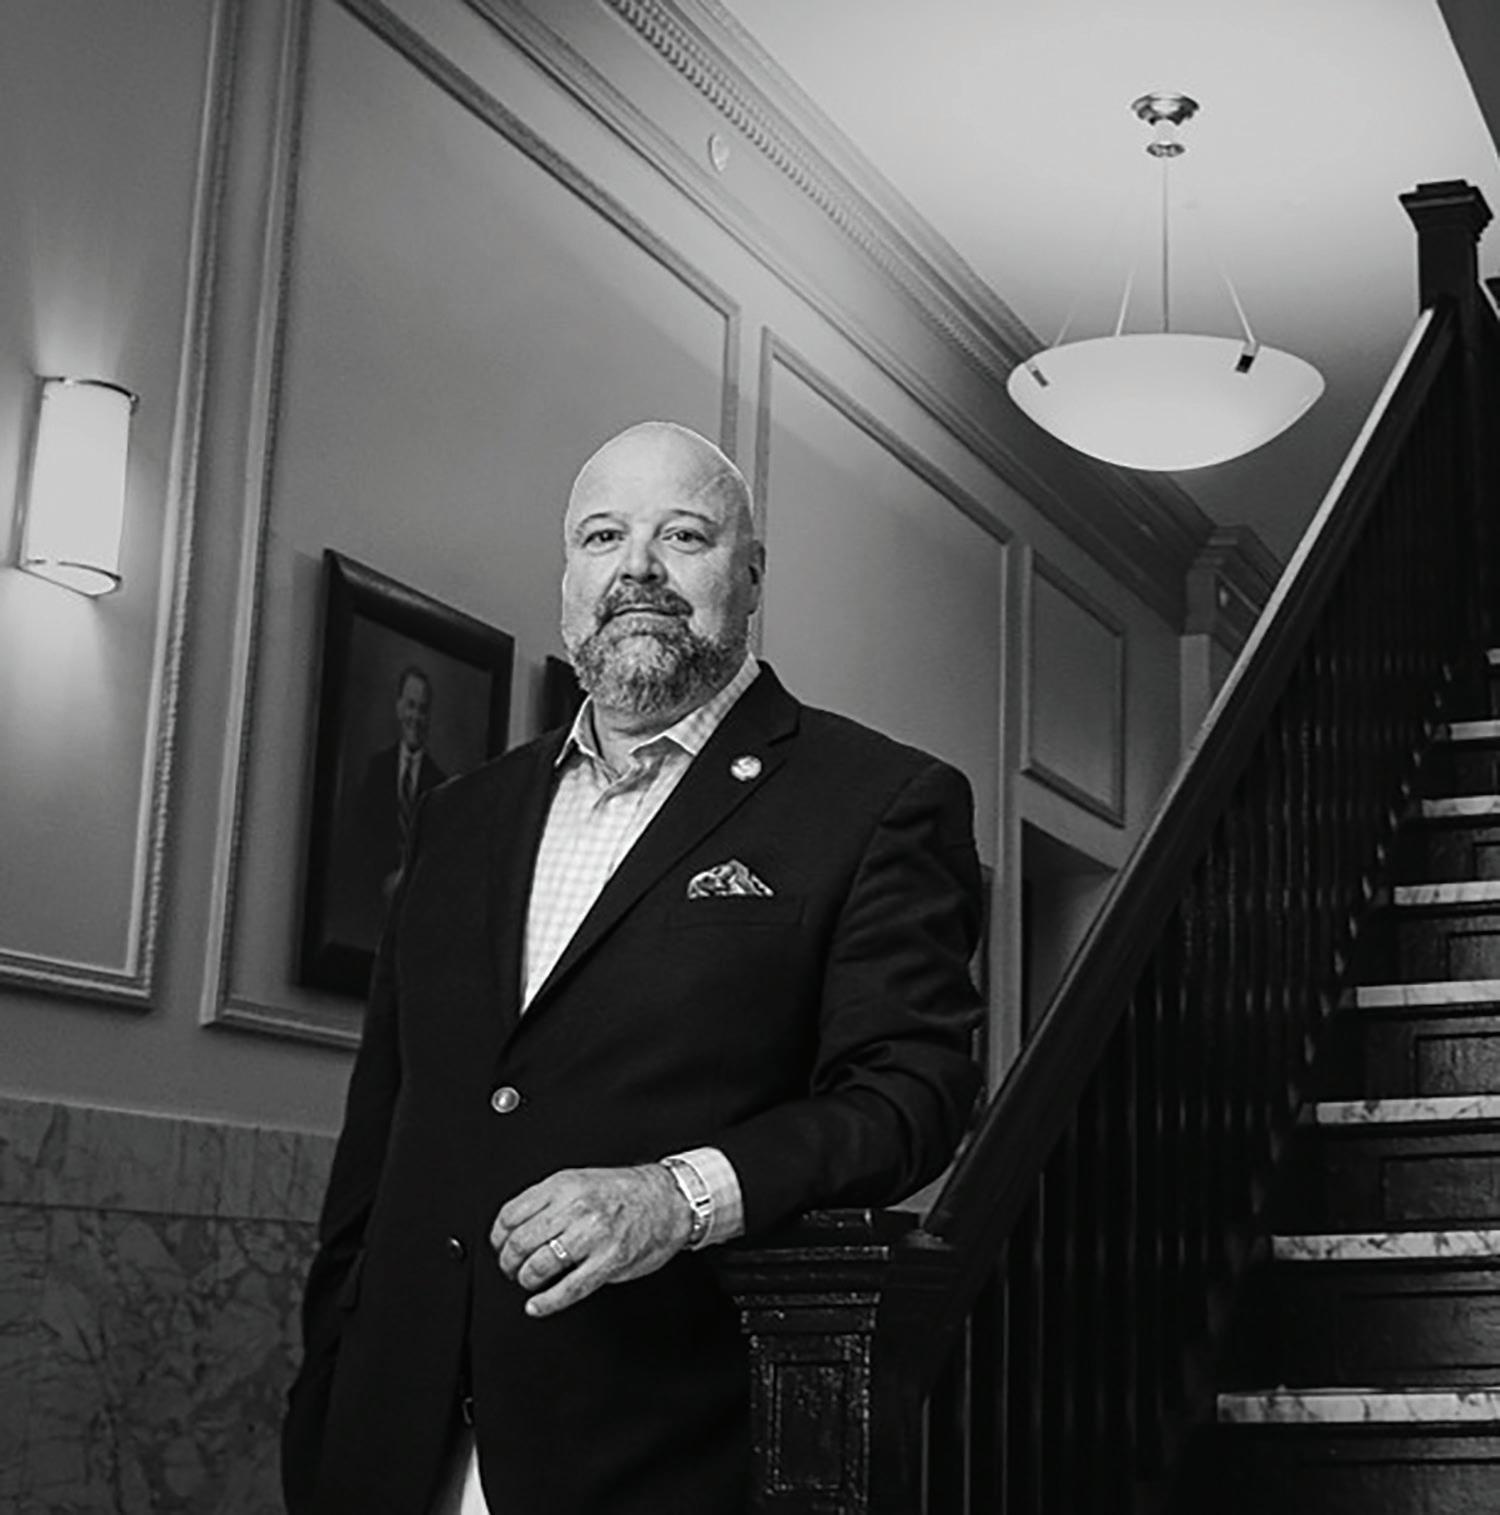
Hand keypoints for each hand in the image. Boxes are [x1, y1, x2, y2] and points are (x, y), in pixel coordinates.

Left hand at [490, 1164, 694, 1317]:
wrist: (668, 1199)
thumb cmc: (625, 1192)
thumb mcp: (581, 1180)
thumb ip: (549, 1200)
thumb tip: (516, 1227)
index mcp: (564, 1185)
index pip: (512, 1214)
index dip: (498, 1236)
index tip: (499, 1245)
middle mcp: (576, 1207)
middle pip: (521, 1242)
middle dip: (509, 1262)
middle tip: (511, 1268)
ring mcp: (593, 1235)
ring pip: (540, 1265)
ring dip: (527, 1280)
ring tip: (528, 1281)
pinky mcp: (609, 1261)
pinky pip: (569, 1288)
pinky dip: (547, 1302)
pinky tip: (537, 1305)